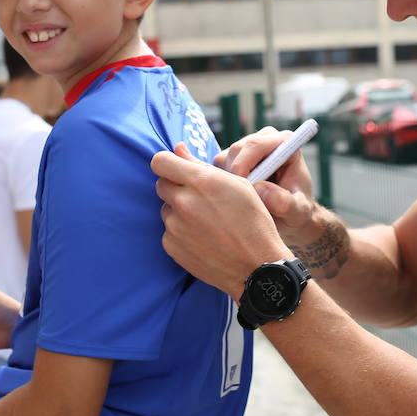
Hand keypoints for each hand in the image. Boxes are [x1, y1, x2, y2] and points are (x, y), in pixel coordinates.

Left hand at [153, 142, 292, 296]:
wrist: (256, 266)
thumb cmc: (253, 222)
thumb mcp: (237, 185)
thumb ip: (201, 166)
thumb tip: (177, 149)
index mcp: (201, 181)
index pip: (160, 161)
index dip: (168, 163)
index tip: (177, 169)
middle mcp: (183, 202)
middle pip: (161, 184)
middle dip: (176, 187)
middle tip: (200, 198)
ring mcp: (175, 227)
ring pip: (166, 209)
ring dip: (179, 211)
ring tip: (206, 222)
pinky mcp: (171, 246)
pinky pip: (168, 231)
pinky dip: (181, 232)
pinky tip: (203, 238)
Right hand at [215, 128, 320, 249]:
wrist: (287, 215)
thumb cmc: (296, 209)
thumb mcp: (298, 211)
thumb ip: (285, 202)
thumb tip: (260, 189)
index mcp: (285, 142)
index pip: (256, 145)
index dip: (244, 166)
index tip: (243, 190)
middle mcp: (264, 138)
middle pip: (236, 151)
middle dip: (235, 177)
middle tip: (241, 201)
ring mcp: (246, 147)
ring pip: (223, 160)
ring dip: (228, 182)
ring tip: (244, 202)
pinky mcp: (231, 158)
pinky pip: (216, 169)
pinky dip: (222, 185)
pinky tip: (236, 199)